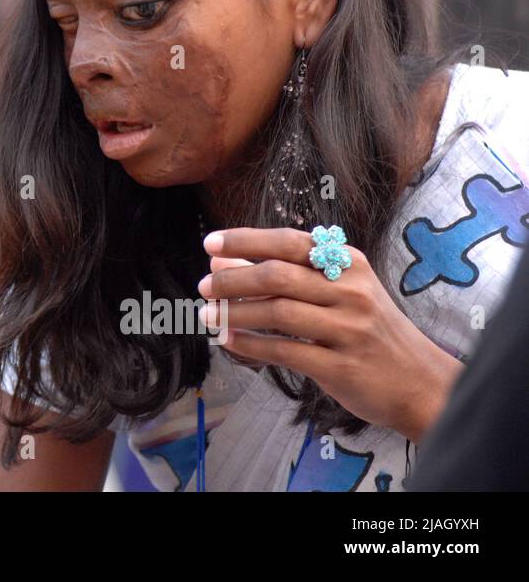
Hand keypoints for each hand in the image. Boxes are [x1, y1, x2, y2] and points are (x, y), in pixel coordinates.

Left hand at [197, 227, 462, 442]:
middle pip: (278, 275)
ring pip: (278, 312)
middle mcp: (352, 291)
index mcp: (350, 264)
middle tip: (202, 285)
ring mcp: (349, 329)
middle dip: (233, 279)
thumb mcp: (344, 293)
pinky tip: (229, 340)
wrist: (421, 382)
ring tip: (206, 314)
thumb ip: (291, 276)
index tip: (211, 243)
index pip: (289, 242)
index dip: (245, 240)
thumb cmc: (371, 331)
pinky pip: (285, 351)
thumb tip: (227, 263)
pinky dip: (251, 344)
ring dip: (235, 312)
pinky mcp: (342, 366)